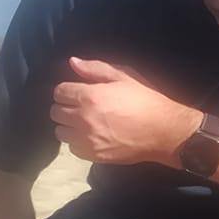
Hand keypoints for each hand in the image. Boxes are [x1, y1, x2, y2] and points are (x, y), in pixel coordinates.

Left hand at [51, 57, 198, 165]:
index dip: (66, 90)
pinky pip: (72, 148)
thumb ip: (95, 68)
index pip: (59, 92)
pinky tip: (91, 136)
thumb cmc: (144, 100)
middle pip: (56, 112)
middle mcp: (83, 119)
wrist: (162, 131)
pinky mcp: (93, 155)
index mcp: (89, 97)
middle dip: (65, 107)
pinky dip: (77, 141)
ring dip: (68, 125)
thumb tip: (72, 62)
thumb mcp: (123, 76)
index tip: (76, 92)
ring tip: (83, 122)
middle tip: (80, 106)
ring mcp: (87, 139)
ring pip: (60, 132)